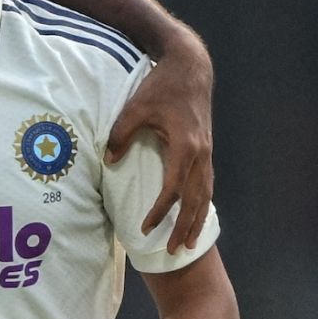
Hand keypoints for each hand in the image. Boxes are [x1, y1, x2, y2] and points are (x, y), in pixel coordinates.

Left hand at [106, 32, 213, 254]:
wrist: (191, 67)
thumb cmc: (161, 86)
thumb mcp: (135, 108)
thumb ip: (120, 135)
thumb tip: (109, 161)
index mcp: (185, 145)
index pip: (174, 188)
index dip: (160, 210)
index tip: (145, 227)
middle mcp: (201, 152)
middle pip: (195, 199)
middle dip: (185, 227)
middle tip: (174, 251)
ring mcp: (207, 152)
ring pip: (206, 195)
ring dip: (197, 221)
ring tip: (189, 244)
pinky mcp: (207, 151)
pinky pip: (207, 184)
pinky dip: (202, 205)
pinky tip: (197, 219)